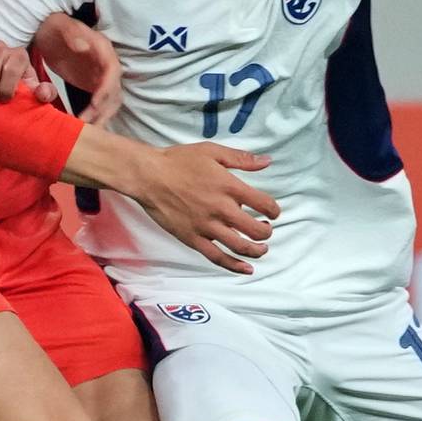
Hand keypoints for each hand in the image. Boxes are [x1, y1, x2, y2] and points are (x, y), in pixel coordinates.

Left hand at [33, 12, 124, 125]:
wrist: (49, 31)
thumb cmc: (55, 27)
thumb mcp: (61, 26)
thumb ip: (72, 34)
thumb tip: (84, 46)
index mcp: (103, 49)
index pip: (112, 72)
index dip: (106, 89)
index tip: (95, 104)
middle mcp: (106, 65)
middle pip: (114, 92)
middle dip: (103, 110)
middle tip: (86, 125)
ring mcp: (100, 77)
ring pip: (109, 102)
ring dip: (100, 117)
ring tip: (83, 131)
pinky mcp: (92, 86)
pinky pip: (98, 105)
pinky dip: (93, 116)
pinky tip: (80, 127)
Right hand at [133, 143, 278, 274]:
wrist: (148, 176)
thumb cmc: (178, 161)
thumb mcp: (212, 152)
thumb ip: (241, 159)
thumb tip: (267, 161)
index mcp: (229, 186)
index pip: (263, 203)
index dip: (273, 210)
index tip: (272, 212)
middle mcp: (221, 209)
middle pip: (255, 230)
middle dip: (267, 232)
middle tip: (266, 229)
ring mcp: (206, 226)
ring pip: (239, 247)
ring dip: (256, 251)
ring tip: (261, 249)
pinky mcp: (192, 238)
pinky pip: (217, 257)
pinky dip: (234, 265)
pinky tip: (246, 268)